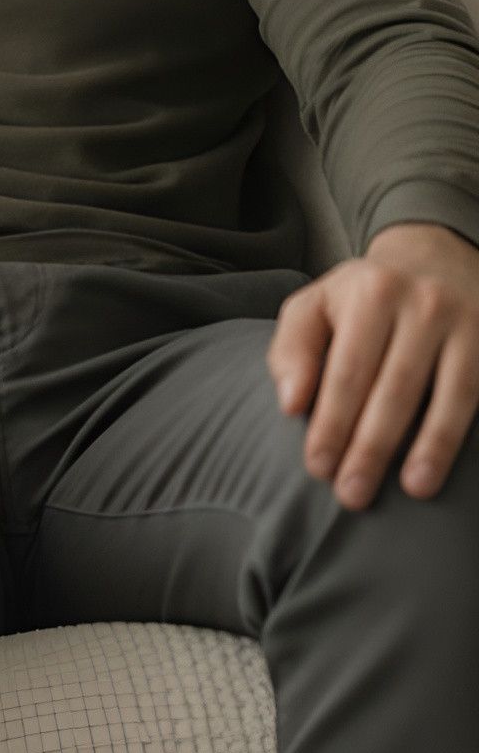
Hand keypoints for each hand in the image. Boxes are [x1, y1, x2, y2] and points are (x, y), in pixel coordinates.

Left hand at [267, 222, 478, 508]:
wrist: (434, 258)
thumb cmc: (361, 297)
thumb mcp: (316, 305)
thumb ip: (292, 350)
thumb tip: (291, 404)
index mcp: (370, 292)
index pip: (347, 371)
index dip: (332, 422)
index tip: (317, 466)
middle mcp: (422, 304)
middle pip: (393, 388)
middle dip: (370, 447)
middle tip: (351, 493)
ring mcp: (464, 324)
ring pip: (446, 396)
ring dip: (427, 449)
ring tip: (411, 490)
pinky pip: (477, 396)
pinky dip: (459, 435)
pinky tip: (442, 467)